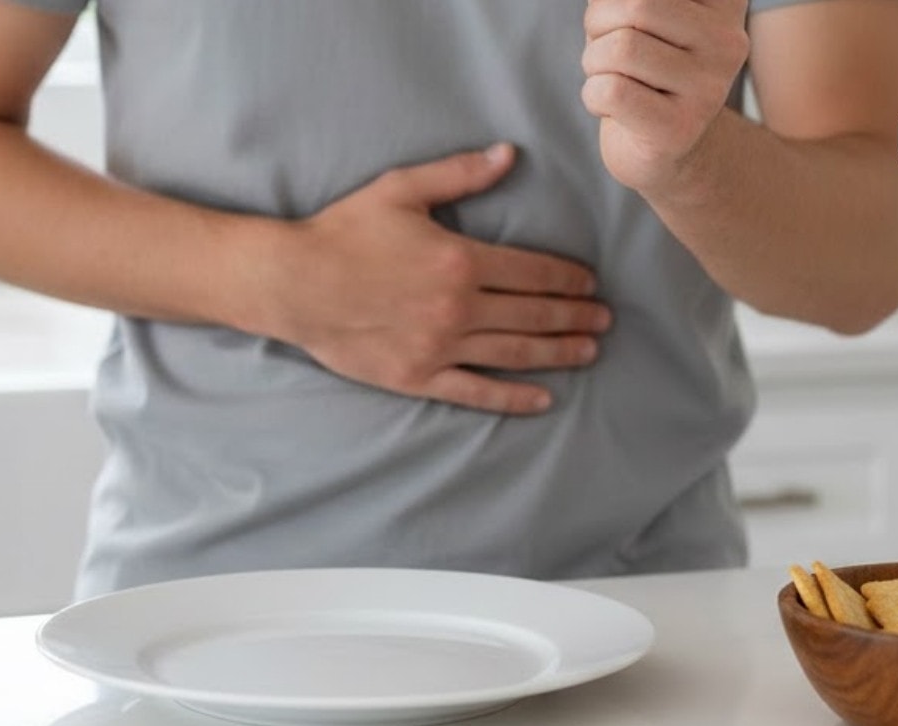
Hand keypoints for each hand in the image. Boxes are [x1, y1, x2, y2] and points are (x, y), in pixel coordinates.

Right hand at [265, 144, 610, 415]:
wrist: (293, 283)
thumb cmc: (344, 232)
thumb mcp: (402, 190)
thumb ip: (460, 174)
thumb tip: (508, 155)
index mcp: (460, 260)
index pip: (534, 271)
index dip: (569, 278)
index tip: (590, 284)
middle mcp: (458, 307)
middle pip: (534, 314)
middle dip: (575, 315)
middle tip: (604, 319)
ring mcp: (440, 347)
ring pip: (516, 353)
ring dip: (559, 352)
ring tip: (588, 351)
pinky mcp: (419, 377)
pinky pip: (477, 391)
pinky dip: (514, 397)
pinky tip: (543, 399)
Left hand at [581, 0, 749, 194]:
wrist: (662, 145)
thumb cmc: (645, 64)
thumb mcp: (645, 14)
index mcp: (725, 2)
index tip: (626, 17)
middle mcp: (728, 42)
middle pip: (637, 5)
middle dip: (599, 22)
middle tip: (603, 43)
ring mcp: (708, 89)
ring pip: (621, 48)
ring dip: (593, 60)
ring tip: (607, 74)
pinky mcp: (679, 128)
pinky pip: (611, 91)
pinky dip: (592, 94)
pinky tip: (609, 104)